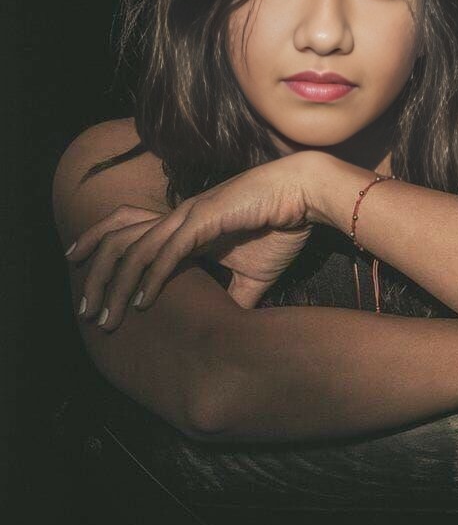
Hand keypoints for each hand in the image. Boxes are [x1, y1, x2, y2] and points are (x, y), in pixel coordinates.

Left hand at [66, 152, 319, 329]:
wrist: (305, 196)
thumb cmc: (280, 227)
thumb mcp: (254, 275)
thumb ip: (235, 298)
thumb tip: (231, 329)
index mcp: (182, 228)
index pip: (128, 240)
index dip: (102, 263)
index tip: (90, 294)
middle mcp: (177, 218)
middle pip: (118, 241)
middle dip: (96, 275)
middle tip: (85, 311)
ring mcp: (188, 215)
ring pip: (137, 249)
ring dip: (117, 283)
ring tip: (105, 314)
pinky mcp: (206, 217)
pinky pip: (170, 250)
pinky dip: (152, 275)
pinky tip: (142, 301)